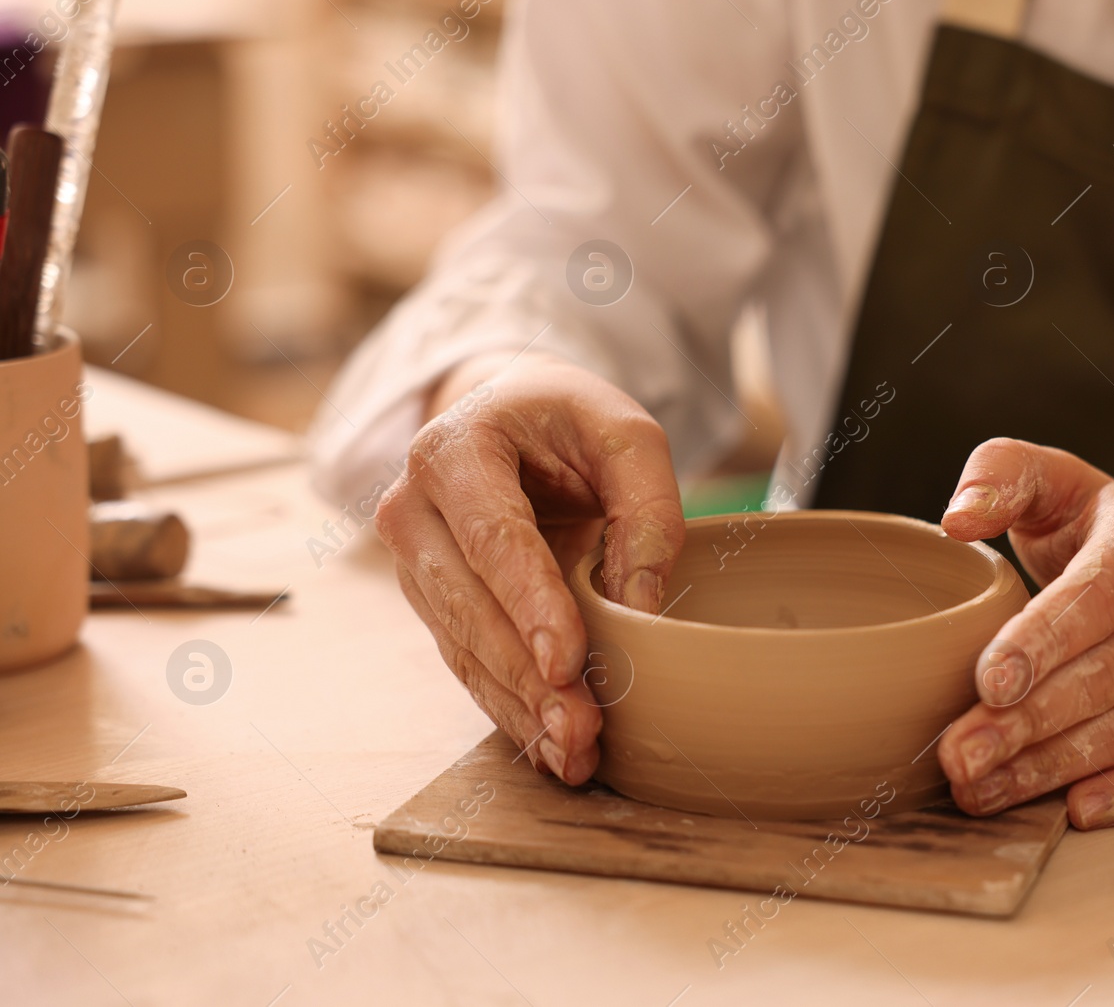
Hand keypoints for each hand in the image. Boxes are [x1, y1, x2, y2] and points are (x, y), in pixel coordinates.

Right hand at [374, 351, 683, 782]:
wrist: (506, 415)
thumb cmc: (568, 423)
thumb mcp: (625, 434)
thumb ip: (647, 508)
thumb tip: (640, 608)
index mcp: (454, 449)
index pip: (493, 536)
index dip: (528, 603)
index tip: (566, 661)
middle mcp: (413, 507)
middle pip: (469, 604)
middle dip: (527, 674)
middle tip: (582, 727)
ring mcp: (412, 560)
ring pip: (462, 646)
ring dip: (518, 705)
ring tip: (574, 753)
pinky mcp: (430, 601)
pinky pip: (465, 662)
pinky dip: (508, 706)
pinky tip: (549, 746)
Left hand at [935, 438, 1113, 827]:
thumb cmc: (1102, 540)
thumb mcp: (1059, 487)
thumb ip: (1003, 475)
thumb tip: (957, 518)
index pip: (1095, 596)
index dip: (1041, 642)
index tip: (988, 684)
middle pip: (1107, 674)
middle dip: (1026, 723)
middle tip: (959, 757)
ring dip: (1055, 768)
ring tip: (981, 790)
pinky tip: (1080, 810)